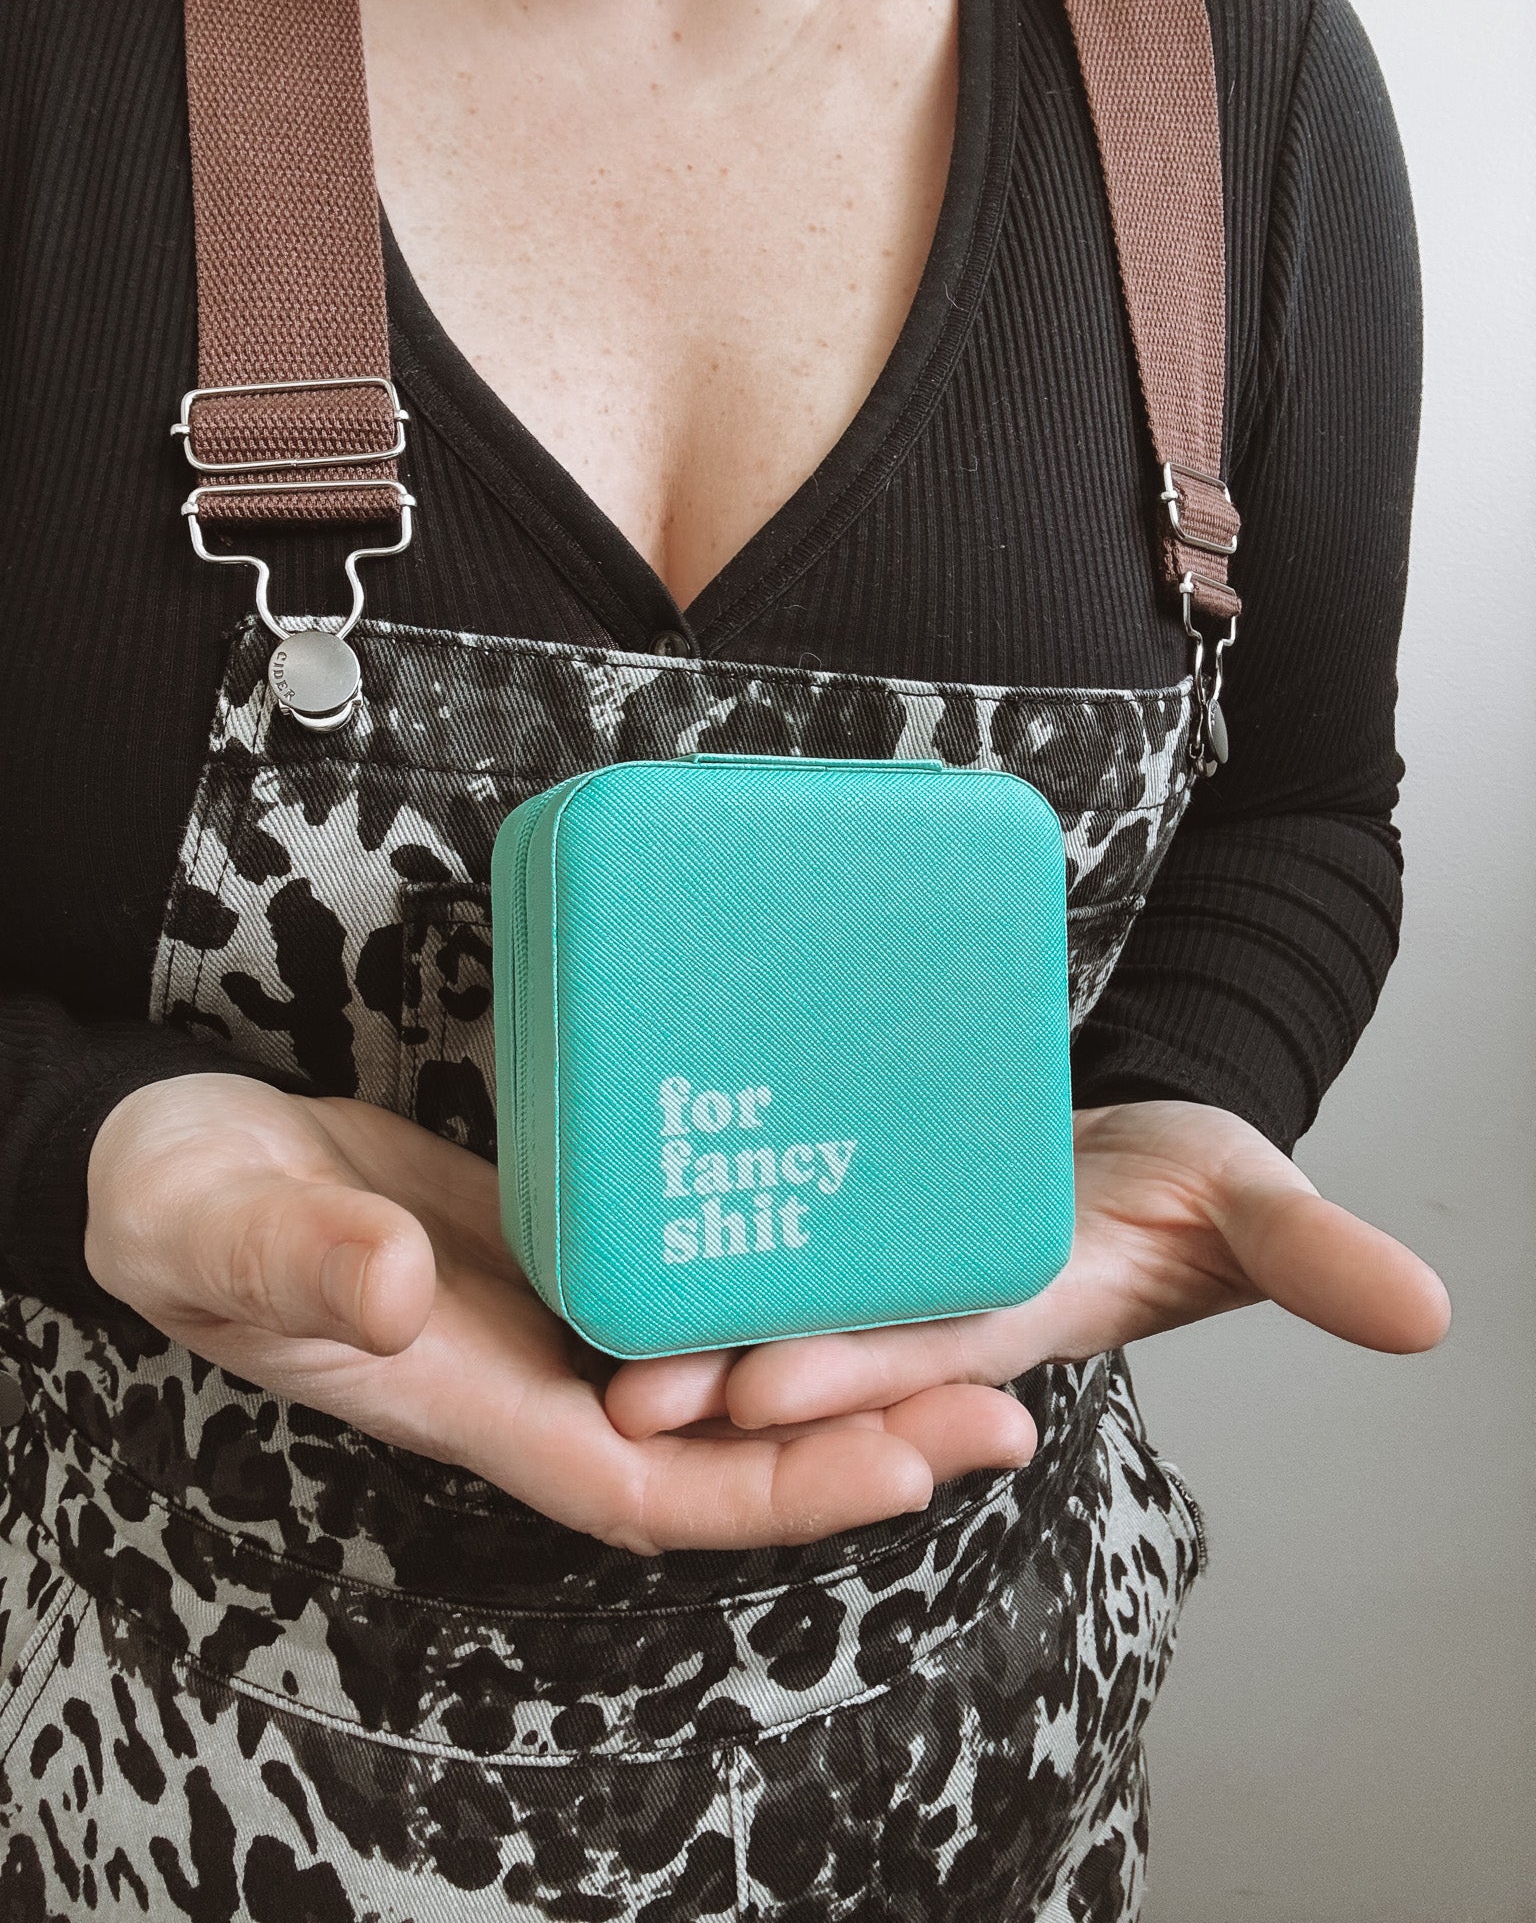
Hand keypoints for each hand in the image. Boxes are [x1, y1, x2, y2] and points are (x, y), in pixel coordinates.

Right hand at [83, 1074, 1037, 1553]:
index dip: (780, 1491)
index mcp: (471, 1401)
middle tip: (1006, 1393)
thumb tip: (399, 1290)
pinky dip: (767, 1273)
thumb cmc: (182, 1210)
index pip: (652, 1486)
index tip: (910, 1465)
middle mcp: (538, 1376)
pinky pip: (689, 1282)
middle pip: (730, 1444)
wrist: (182, 1159)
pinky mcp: (565, 1241)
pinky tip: (839, 1230)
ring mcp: (558, 1312)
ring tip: (969, 1316)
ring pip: (726, 1366)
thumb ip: (302, 1263)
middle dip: (864, 1436)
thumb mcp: (220, 1232)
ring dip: (838, 1357)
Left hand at [605, 1100, 1452, 1440]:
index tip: (766, 1385)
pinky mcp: (850, 1202)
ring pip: (776, 1294)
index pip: (926, 1360)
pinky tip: (628, 1191)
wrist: (1128, 1140)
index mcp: (1011, 1318)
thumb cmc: (1191, 1180)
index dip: (854, 1374)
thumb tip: (1426, 1313)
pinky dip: (712, 1218)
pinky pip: (773, 1219)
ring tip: (594, 1301)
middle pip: (823, 1348)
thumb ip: (1313, 1255)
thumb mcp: (1253, 1206)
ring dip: (696, 1313)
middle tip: (630, 1381)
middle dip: (730, 1371)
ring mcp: (881, 1262)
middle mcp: (926, 1306)